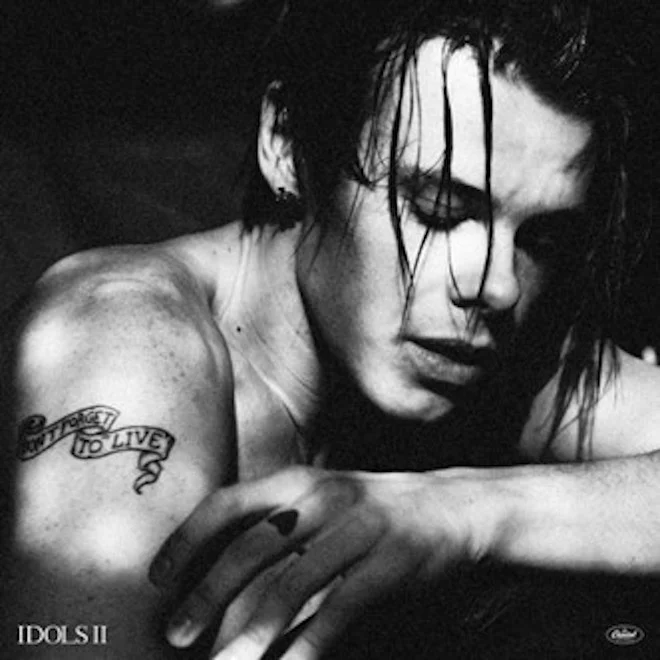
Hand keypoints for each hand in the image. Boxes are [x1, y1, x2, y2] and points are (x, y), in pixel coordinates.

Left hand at [149, 465, 497, 659]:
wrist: (452, 507)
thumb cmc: (372, 511)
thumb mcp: (323, 499)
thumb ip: (278, 523)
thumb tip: (221, 574)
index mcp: (299, 481)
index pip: (229, 502)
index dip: (187, 537)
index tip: (155, 576)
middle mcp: (323, 499)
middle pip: (252, 547)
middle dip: (208, 593)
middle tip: (175, 634)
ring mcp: (358, 530)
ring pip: (292, 585)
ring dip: (252, 633)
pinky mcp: (390, 563)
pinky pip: (341, 611)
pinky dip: (309, 647)